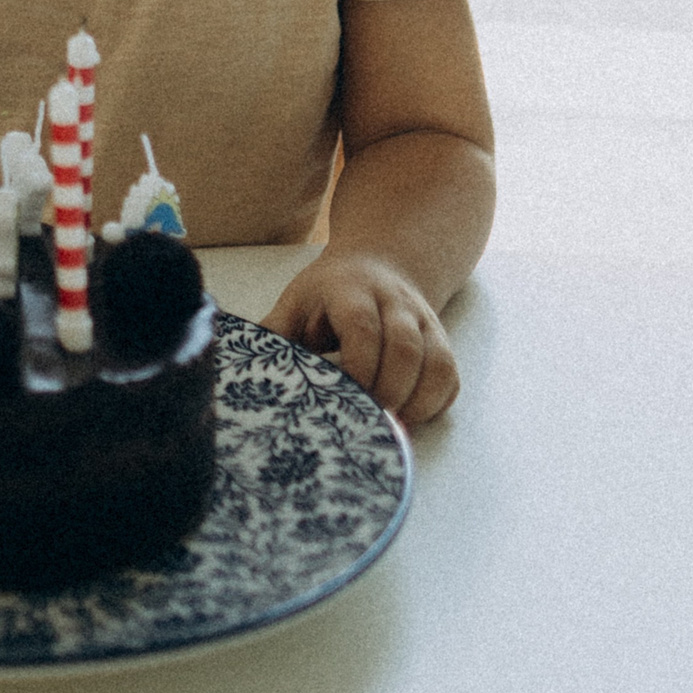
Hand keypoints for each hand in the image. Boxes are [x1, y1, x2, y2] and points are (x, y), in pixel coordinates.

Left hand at [260, 248, 460, 426]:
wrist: (380, 263)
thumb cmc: (327, 293)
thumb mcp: (295, 302)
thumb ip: (274, 334)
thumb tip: (242, 369)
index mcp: (351, 291)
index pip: (362, 327)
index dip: (357, 366)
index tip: (342, 398)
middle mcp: (395, 304)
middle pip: (406, 348)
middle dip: (389, 391)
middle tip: (367, 422)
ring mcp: (424, 322)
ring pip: (437, 363)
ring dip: (416, 401)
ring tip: (390, 428)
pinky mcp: (442, 341)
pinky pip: (450, 376)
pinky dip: (435, 402)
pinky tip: (410, 419)